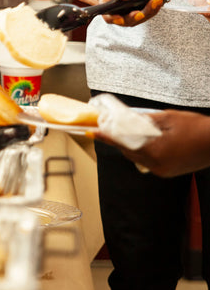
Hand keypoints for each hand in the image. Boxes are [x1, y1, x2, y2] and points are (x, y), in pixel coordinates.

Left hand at [95, 110, 209, 176]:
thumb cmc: (195, 127)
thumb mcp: (167, 118)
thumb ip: (144, 120)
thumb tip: (127, 119)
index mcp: (154, 150)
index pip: (122, 142)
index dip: (106, 137)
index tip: (92, 132)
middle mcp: (156, 164)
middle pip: (128, 151)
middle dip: (119, 139)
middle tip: (111, 127)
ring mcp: (162, 170)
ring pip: (137, 156)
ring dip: (132, 144)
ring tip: (132, 131)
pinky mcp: (167, 172)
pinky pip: (147, 161)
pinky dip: (143, 150)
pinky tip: (148, 140)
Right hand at [99, 0, 167, 25]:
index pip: (103, 3)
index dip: (109, 15)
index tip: (120, 18)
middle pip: (115, 17)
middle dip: (129, 18)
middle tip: (141, 13)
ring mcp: (125, 5)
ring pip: (129, 20)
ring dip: (143, 14)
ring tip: (154, 2)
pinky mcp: (135, 10)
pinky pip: (140, 18)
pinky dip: (150, 12)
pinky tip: (156, 1)